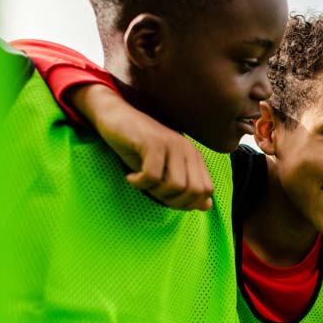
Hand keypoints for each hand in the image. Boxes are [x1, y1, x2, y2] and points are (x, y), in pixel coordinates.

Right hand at [70, 84, 214, 210]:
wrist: (116, 117)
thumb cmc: (139, 149)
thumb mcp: (164, 172)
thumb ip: (186, 188)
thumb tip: (207, 206)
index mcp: (194, 156)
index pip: (207, 191)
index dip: (188, 203)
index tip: (166, 200)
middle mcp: (187, 149)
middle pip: (194, 191)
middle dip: (172, 201)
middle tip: (153, 192)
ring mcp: (172, 144)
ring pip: (175, 185)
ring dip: (155, 192)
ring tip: (142, 183)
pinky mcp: (153, 142)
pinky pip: (152, 175)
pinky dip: (138, 183)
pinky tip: (130, 177)